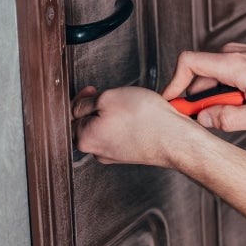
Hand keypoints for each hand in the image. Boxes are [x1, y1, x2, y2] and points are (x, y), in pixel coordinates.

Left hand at [72, 85, 203, 166]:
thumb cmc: (147, 120)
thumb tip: (79, 107)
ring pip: (105, 129)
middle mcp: (97, 151)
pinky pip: (121, 135)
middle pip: (87, 124)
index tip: (90, 91)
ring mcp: (114, 154)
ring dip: (112, 114)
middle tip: (110, 95)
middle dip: (96, 106)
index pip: (70, 116)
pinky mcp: (130, 154)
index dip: (80, 98)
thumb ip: (86, 102)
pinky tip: (138, 116)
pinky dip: (126, 124)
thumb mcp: (109, 97)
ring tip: (128, 105)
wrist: (175, 138)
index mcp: (85, 138)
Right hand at [161, 43, 245, 131]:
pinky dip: (228, 88)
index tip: (172, 101)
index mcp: (234, 64)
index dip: (174, 82)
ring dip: (219, 95)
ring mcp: (241, 52)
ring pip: (214, 75)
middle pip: (200, 75)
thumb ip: (227, 119)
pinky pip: (226, 72)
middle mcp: (234, 52)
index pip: (188, 63)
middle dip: (201, 99)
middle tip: (215, 119)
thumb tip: (203, 119)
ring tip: (243, 109)